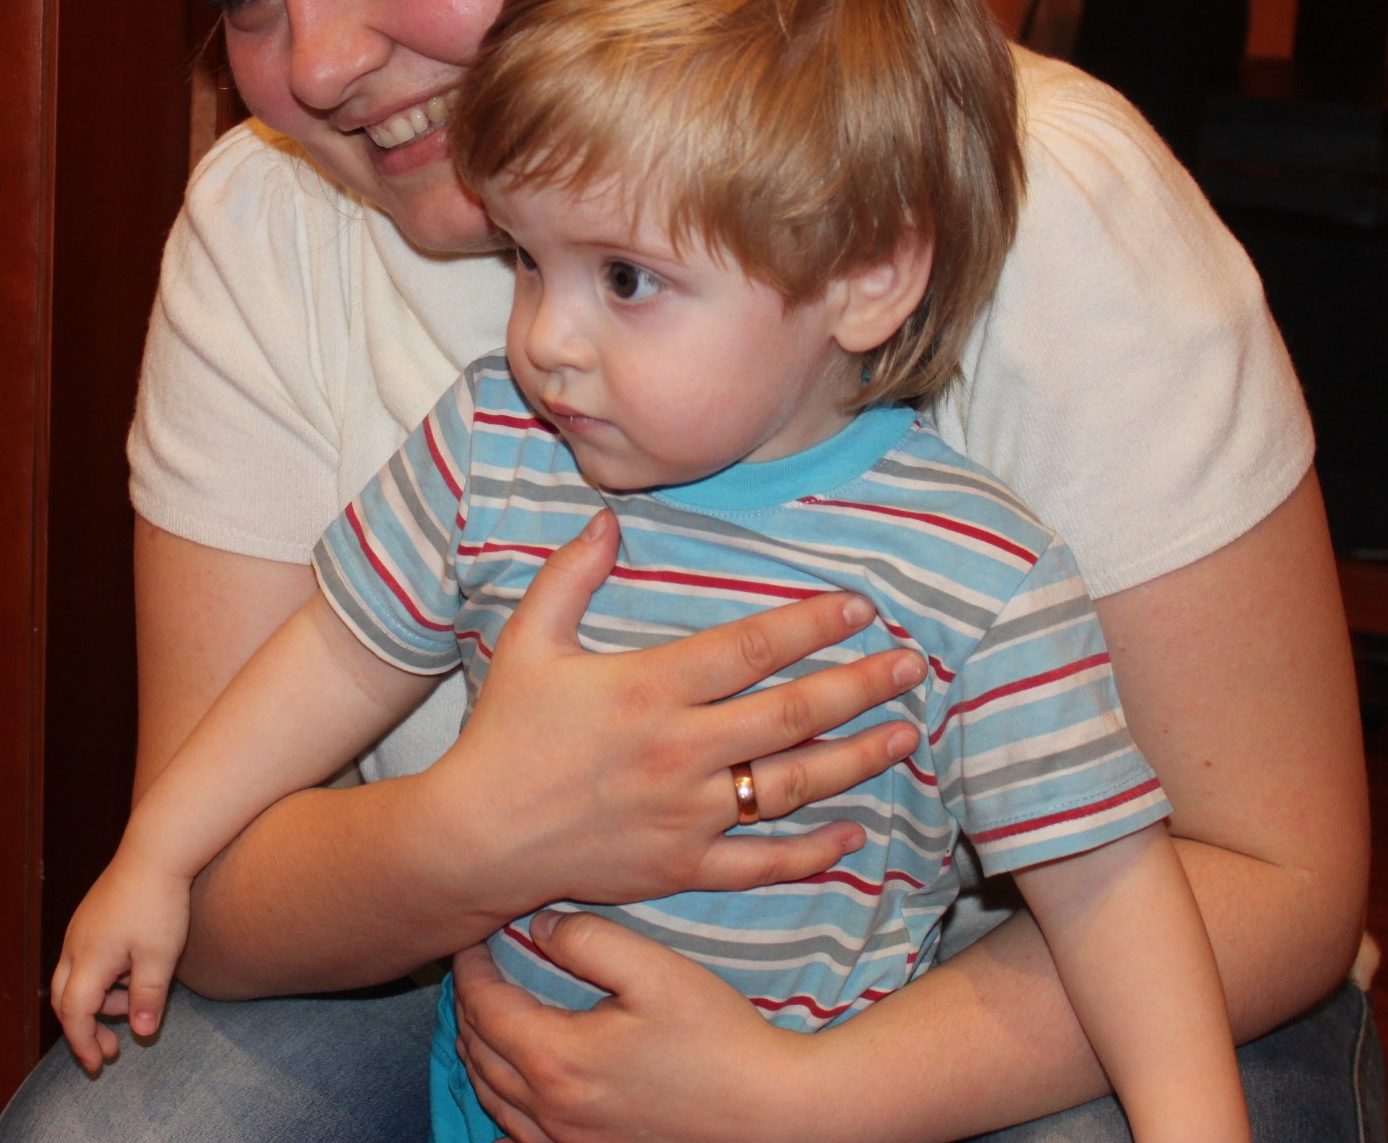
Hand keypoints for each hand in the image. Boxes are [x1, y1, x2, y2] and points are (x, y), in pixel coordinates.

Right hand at [48, 853, 191, 1073]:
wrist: (155, 850)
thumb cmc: (158, 903)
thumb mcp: (160, 957)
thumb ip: (149, 998)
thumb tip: (141, 1034)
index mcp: (88, 960)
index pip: (73, 1014)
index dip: (83, 1043)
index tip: (98, 1065)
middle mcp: (75, 945)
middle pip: (65, 1000)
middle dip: (85, 1028)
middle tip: (112, 1049)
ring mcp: (80, 929)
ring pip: (76, 979)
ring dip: (101, 1001)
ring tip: (138, 1003)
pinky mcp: (91, 917)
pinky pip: (86, 960)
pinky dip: (104, 979)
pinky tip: (133, 974)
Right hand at [434, 510, 924, 915]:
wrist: (475, 836)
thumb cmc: (504, 733)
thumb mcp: (528, 641)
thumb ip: (570, 576)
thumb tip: (608, 519)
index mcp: (648, 689)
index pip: (750, 649)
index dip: (811, 626)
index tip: (859, 609)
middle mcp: (679, 751)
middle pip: (791, 715)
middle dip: (860, 687)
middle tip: (912, 666)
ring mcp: (686, 815)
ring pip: (791, 786)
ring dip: (856, 760)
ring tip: (904, 734)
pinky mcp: (682, 868)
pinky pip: (761, 862)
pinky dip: (812, 852)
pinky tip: (853, 834)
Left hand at [451, 913, 808, 1142]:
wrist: (770, 1110)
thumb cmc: (718, 1036)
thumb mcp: (655, 970)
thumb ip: (589, 939)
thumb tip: (540, 928)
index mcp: (558, 1058)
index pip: (484, 1007)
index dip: (470, 968)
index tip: (474, 939)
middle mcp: (551, 1109)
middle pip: (478, 1053)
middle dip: (469, 1006)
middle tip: (478, 970)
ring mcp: (568, 1142)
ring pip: (492, 1098)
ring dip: (479, 1052)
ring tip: (487, 1015)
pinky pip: (519, 1139)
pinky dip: (502, 1106)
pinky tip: (513, 1091)